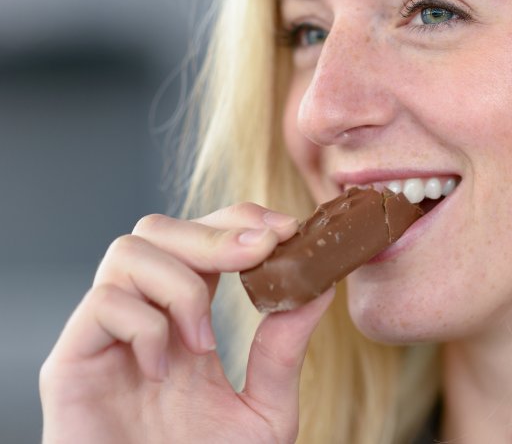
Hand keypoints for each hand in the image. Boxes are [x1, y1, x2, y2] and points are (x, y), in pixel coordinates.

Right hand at [39, 202, 333, 443]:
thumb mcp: (265, 409)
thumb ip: (284, 351)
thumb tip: (320, 288)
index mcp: (186, 320)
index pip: (203, 239)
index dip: (240, 222)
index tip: (286, 230)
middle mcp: (143, 317)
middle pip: (161, 230)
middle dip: (215, 233)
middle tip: (261, 251)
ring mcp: (105, 337)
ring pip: (129, 251)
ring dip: (181, 284)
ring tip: (203, 343)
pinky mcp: (71, 364)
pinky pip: (103, 304)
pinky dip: (144, 324)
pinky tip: (163, 371)